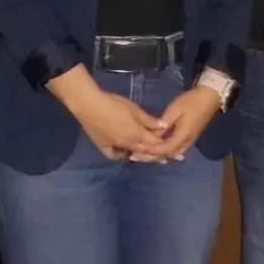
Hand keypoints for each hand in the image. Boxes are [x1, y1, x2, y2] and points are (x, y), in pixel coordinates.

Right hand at [48, 66, 167, 157]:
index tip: (174, 151)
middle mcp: (128, 144)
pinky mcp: (104, 146)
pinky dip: (122, 155)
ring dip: (142, 156)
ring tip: (149, 157)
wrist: (89, 105)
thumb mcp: (134, 109)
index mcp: (137, 134)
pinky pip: (115, 154)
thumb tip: (164, 126)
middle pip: (145, 151)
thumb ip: (149, 120)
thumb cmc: (113, 104)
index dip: (164, 146)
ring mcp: (115, 147)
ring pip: (132, 154)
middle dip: (157, 155)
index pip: (155, 143)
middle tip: (167, 159)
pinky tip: (125, 153)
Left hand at [133, 87, 221, 161]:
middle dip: (151, 157)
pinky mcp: (188, 138)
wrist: (210, 98)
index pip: (165, 148)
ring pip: (171, 154)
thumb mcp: (176, 109)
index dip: (151, 151)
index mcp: (183, 135)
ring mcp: (188, 141)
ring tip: (142, 155)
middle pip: (167, 155)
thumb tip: (152, 133)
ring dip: (157, 156)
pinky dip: (164, 152)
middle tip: (135, 157)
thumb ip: (164, 122)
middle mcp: (186, 142)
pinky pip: (174, 150)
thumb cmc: (192, 102)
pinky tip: (155, 151)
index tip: (137, 150)